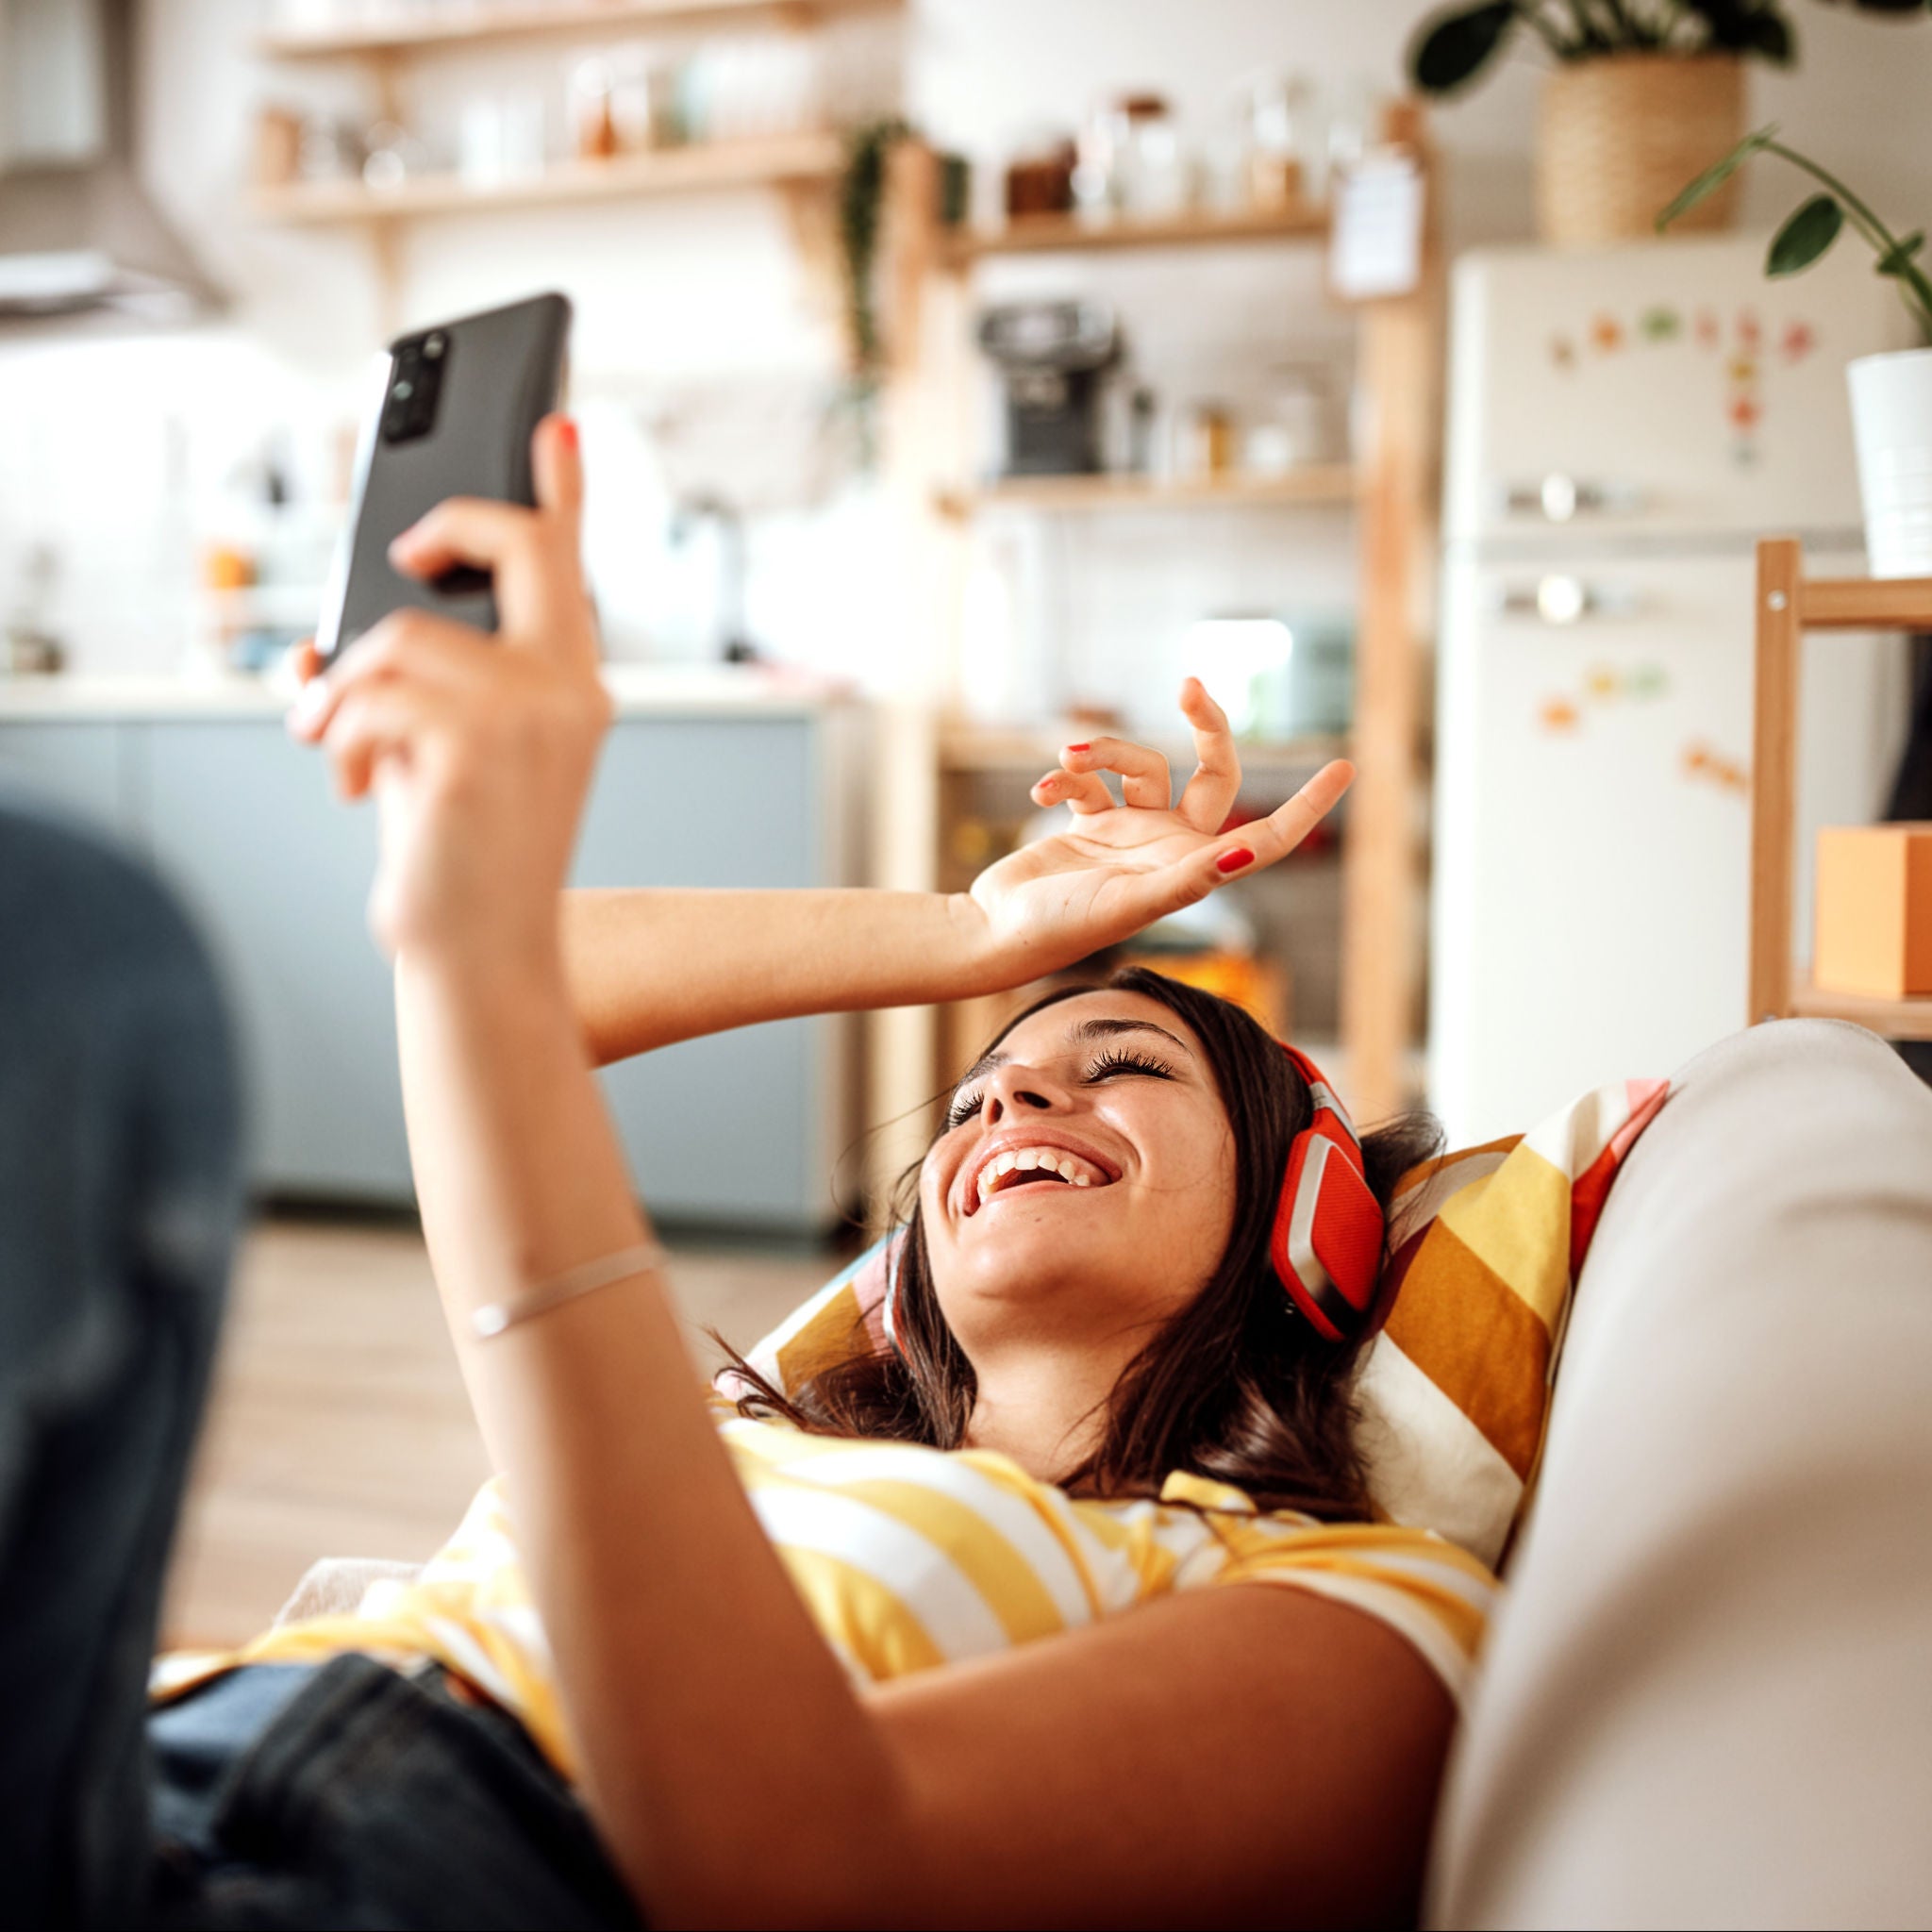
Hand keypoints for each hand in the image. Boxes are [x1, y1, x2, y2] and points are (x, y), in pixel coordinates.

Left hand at [286, 415, 608, 973]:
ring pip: (401, 635)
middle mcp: (569, 690)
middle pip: (516, 546)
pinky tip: (353, 782)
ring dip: (348, 691)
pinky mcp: (475, 745)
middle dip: (450, 525)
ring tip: (343, 747)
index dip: (562, 487)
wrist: (480, 952)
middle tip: (410, 550)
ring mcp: (531, 714)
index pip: (570, 567)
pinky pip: (371, 693)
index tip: (556, 423)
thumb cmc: (461, 854)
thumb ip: (418, 684)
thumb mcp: (445, 751)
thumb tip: (326, 645)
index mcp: (574, 690)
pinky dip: (338, 736)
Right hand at [963, 678, 1352, 982]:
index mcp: (1192, 870)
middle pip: (1211, 771)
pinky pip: (1088, 779)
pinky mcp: (1088, 823)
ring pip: (1138, 764)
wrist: (995, 932)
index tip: (1346, 768)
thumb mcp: (1132, 901)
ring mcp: (1129, 833)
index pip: (1267, 836)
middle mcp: (1169, 847)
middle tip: (1190, 684)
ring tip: (1066, 764)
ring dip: (1102, 753)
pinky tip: (1041, 794)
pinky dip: (1064, 777)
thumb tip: (1251, 855)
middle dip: (1204, 725)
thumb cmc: (1064, 926)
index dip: (1307, 806)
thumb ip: (1191, 878)